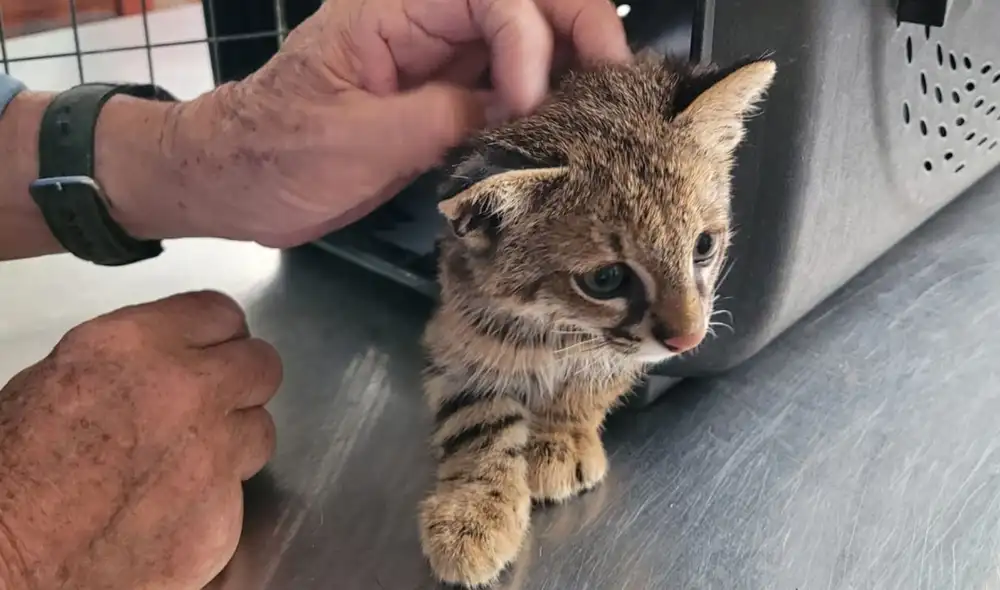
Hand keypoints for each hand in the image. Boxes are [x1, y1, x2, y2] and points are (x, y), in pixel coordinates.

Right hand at [0, 291, 280, 589]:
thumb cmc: (13, 476)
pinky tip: (169, 512)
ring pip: (259, 432)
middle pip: (261, 366)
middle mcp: (190, 393)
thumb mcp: (62, 379)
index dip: (216, 334)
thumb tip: (164, 364)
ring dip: (233, 442)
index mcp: (138, 346)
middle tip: (216, 400)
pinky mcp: (223, 518)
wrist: (6, 563)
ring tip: (185, 464)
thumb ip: (133, 361)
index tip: (213, 348)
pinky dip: (212, 503)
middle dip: (242, 381)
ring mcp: (214, 457)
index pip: (219, 314)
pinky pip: (238, 497)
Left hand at [113, 0, 630, 247]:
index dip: (526, 38)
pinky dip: (544, 103)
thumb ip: (439, 118)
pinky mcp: (443, 97)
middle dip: (576, 25)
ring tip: (603, 109)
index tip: (530, 105)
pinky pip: (509, 86)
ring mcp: (437, 59)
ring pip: (525, 38)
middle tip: (615, 79)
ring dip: (570, 64)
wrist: (233, 184)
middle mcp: (423, 22)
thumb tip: (515, 113)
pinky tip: (567, 130)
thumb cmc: (270, 157)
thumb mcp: (353, 140)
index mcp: (390, 10)